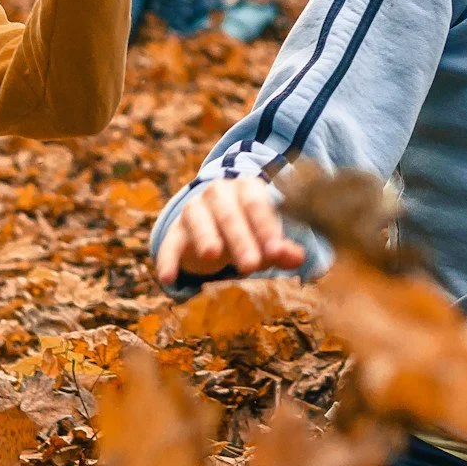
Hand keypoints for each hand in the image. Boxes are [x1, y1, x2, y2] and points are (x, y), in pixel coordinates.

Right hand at [153, 177, 307, 285]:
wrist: (214, 222)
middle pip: (229, 214)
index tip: (276, 252)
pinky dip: (167, 260)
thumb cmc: (250, 229)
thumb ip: (281, 248)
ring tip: (211, 255)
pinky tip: (168, 277)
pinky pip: (170, 243)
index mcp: (247, 188)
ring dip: (206, 237)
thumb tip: (298, 258)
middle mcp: (218, 192)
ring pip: (198, 220)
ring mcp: (194, 208)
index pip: (257, 205)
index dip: (266, 228)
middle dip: (241, 239)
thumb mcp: (266, 237)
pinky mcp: (175, 230)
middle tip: (251, 264)